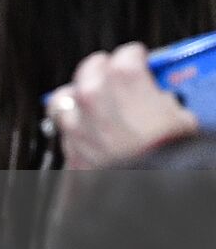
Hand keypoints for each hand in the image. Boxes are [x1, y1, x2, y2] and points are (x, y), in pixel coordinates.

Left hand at [48, 42, 198, 169]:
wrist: (160, 193)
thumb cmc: (176, 157)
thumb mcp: (184, 119)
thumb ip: (164, 100)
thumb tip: (162, 99)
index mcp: (125, 82)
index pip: (126, 55)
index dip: (135, 58)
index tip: (138, 59)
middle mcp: (93, 100)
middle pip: (88, 72)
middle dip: (101, 71)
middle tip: (111, 73)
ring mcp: (78, 129)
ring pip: (63, 102)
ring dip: (75, 100)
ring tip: (87, 102)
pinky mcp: (74, 158)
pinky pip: (65, 138)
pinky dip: (75, 136)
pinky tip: (86, 137)